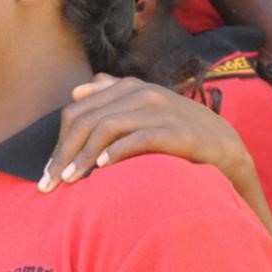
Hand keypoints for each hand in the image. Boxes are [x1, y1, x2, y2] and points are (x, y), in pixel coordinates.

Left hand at [40, 74, 248, 192]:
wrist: (224, 147)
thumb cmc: (174, 132)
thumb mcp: (142, 111)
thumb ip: (111, 97)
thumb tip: (77, 91)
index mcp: (128, 88)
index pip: (77, 112)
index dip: (58, 143)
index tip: (47, 173)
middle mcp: (142, 93)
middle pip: (86, 121)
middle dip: (64, 154)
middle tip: (49, 184)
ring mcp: (162, 110)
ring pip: (107, 128)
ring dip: (84, 157)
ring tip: (70, 181)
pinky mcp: (180, 130)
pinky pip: (140, 138)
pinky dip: (118, 152)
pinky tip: (103, 168)